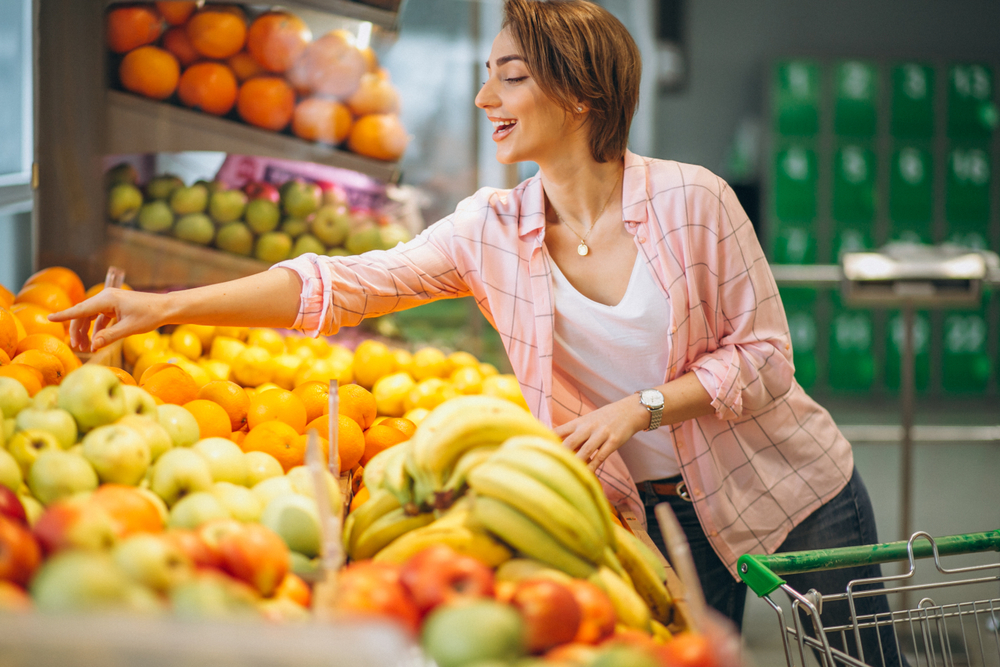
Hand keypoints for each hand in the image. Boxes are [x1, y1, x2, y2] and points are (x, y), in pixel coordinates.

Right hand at [48, 288, 165, 351]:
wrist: (166, 308)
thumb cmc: (150, 316)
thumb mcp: (129, 328)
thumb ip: (109, 337)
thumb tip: (93, 346)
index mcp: (107, 299)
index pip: (81, 309)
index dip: (64, 315)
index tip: (49, 318)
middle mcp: (107, 297)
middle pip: (83, 314)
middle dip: (78, 331)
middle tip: (77, 347)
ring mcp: (111, 301)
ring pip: (91, 316)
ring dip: (87, 331)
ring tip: (86, 347)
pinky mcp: (116, 306)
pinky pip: (101, 318)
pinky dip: (98, 329)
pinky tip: (97, 341)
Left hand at [553, 395, 648, 470]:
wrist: (630, 411)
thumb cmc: (605, 418)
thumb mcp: (587, 420)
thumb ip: (573, 433)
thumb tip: (556, 445)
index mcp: (579, 422)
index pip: (559, 430)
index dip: (547, 439)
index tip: (536, 448)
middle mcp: (588, 427)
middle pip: (570, 441)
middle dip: (560, 453)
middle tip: (549, 466)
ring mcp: (601, 434)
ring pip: (585, 451)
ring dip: (576, 463)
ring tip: (567, 474)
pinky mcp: (613, 442)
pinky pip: (601, 457)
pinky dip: (593, 467)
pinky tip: (587, 474)